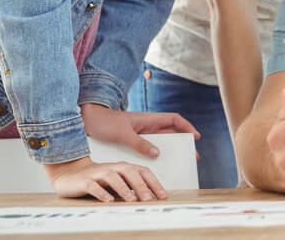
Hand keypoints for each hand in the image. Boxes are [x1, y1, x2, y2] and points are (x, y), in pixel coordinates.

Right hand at [43, 156, 165, 201]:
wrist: (70, 173)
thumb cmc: (97, 179)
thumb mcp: (118, 182)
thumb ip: (131, 187)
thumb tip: (150, 198)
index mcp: (123, 167)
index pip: (143, 171)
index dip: (154, 182)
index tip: (162, 195)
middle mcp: (113, 168)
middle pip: (130, 172)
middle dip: (140, 185)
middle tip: (148, 199)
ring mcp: (98, 173)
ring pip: (113, 176)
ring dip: (123, 188)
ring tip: (131, 200)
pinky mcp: (85, 181)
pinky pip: (93, 186)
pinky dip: (102, 192)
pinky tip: (109, 200)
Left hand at [80, 103, 200, 158]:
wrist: (88, 121)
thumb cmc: (105, 123)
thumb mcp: (122, 134)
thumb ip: (140, 144)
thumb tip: (157, 153)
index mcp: (148, 119)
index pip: (174, 120)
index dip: (186, 126)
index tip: (195, 137)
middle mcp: (147, 126)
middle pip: (171, 132)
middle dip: (183, 142)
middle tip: (192, 155)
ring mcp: (141, 134)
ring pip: (161, 141)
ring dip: (171, 150)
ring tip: (178, 162)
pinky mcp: (133, 141)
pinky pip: (149, 148)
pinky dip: (156, 155)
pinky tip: (157, 165)